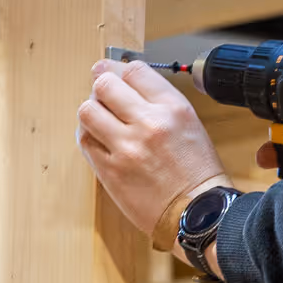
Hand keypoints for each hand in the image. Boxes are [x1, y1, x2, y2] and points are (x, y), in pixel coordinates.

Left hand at [78, 60, 227, 242]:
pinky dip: (87, 135)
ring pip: (88, 110)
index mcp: (173, 108)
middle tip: (104, 95)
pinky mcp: (110, 170)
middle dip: (102, 87)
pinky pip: (84, 140)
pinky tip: (99, 139)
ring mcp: (127, 147)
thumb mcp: (188, 123)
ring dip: (92, 111)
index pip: (134, 70)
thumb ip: (156, 100)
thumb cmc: (196, 171)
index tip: (114, 74)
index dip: (120, 70)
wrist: (198, 212)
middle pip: (105, 85)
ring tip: (101, 120)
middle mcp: (149, 123)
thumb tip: (123, 76)